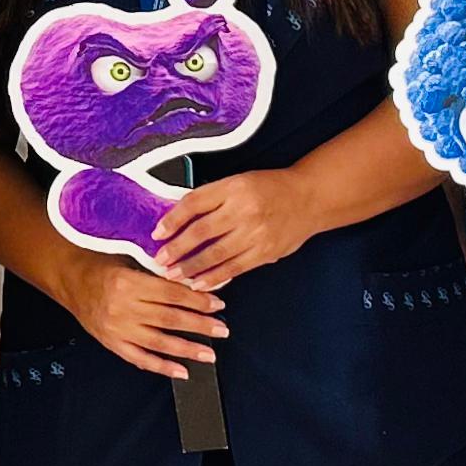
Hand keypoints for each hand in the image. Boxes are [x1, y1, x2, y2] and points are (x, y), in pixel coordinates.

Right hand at [61, 252, 226, 381]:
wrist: (73, 281)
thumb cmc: (104, 268)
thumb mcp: (131, 261)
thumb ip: (158, 275)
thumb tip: (196, 284)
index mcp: (130, 283)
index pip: (172, 294)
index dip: (197, 300)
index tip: (217, 304)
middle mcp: (123, 307)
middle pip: (170, 319)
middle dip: (200, 325)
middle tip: (222, 330)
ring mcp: (118, 329)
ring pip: (159, 342)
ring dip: (187, 349)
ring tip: (209, 354)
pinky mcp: (113, 343)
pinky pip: (140, 358)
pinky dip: (162, 366)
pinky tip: (181, 371)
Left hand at [148, 169, 316, 289]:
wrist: (309, 198)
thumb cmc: (270, 188)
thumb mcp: (238, 182)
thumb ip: (212, 199)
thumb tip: (179, 219)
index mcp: (233, 187)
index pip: (194, 204)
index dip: (172, 220)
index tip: (157, 233)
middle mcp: (243, 209)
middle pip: (201, 231)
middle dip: (177, 249)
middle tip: (159, 260)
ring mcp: (255, 232)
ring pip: (215, 254)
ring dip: (191, 267)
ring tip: (173, 276)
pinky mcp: (265, 252)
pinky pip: (234, 268)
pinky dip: (214, 277)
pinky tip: (199, 283)